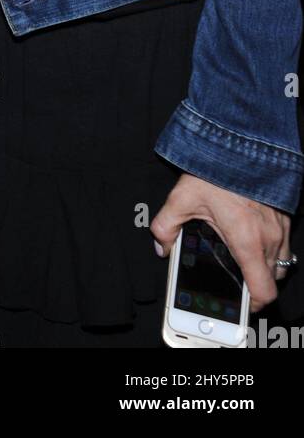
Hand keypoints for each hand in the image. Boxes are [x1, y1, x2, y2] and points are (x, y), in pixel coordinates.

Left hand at [152, 172, 291, 312]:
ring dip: (263, 266)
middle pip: (271, 280)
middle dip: (253, 283)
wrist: (241, 142)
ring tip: (240, 256)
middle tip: (233, 274)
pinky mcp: (284, 217)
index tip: (239, 302)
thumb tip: (162, 246)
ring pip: (279, 263)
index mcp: (246, 240)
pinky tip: (248, 235)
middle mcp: (269, 238)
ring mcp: (280, 228)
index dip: (252, 304)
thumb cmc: (217, 170)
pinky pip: (283, 245)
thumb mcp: (182, 198)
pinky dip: (269, 248)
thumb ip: (166, 226)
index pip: (264, 291)